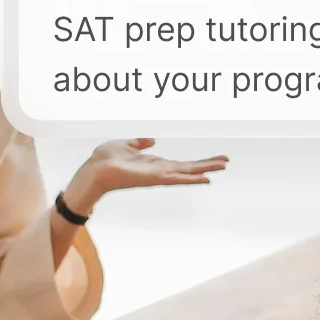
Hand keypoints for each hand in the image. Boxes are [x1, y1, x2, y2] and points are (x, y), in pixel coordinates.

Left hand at [62, 137, 228, 215]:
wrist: (94, 170)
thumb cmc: (104, 159)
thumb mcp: (125, 144)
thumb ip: (139, 143)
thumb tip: (151, 140)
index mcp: (154, 164)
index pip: (180, 164)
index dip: (196, 162)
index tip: (212, 161)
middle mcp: (159, 171)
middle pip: (188, 168)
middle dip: (207, 165)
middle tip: (226, 162)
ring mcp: (158, 176)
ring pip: (187, 173)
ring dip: (205, 170)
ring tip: (223, 166)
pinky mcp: (154, 179)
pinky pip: (176, 179)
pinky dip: (191, 179)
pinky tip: (206, 179)